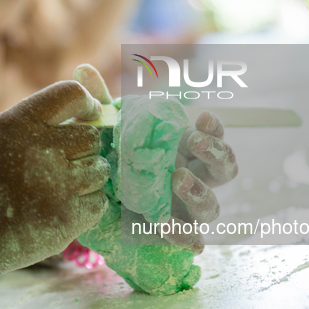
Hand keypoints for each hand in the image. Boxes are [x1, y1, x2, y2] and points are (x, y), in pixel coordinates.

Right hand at [0, 80, 109, 277]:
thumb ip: (41, 121)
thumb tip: (97, 109)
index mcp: (18, 123)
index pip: (72, 94)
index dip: (86, 104)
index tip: (86, 116)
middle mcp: (39, 149)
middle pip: (91, 137)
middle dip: (82, 151)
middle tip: (57, 168)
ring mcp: (56, 185)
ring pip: (100, 169)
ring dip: (86, 179)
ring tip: (55, 190)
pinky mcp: (67, 218)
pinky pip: (98, 201)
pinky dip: (85, 207)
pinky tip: (58, 211)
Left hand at [72, 64, 238, 254]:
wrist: (92, 201)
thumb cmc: (108, 161)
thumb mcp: (102, 132)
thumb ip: (97, 104)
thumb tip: (84, 69)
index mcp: (183, 151)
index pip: (212, 137)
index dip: (214, 128)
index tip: (203, 117)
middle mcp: (192, 177)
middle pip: (224, 169)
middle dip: (215, 153)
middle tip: (192, 142)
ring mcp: (184, 208)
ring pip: (212, 206)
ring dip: (200, 191)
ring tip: (177, 179)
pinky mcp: (172, 233)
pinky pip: (190, 239)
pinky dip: (185, 235)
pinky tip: (170, 228)